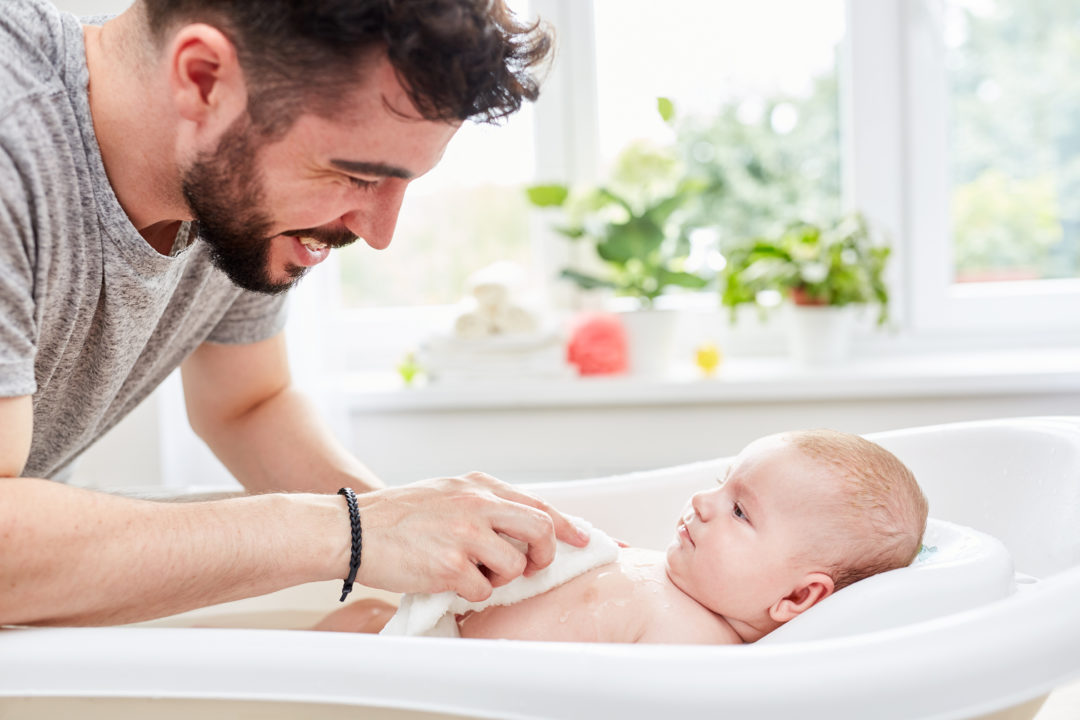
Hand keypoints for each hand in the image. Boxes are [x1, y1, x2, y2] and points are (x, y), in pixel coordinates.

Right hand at [351, 472, 589, 601]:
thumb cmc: (396, 515)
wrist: (353, 530)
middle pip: (540, 531)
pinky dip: (471, 593)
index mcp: (477, 486)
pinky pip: (483, 591)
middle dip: (543, 556)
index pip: (537, 504)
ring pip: (514, 566)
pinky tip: (447, 580)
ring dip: (498, 578)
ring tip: (470, 572)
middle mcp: (477, 505)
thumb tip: (521, 524)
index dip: (566, 526)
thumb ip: (483, 504)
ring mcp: (466, 535)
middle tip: (531, 567)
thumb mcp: (446, 493)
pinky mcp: (451, 567)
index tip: (581, 539)